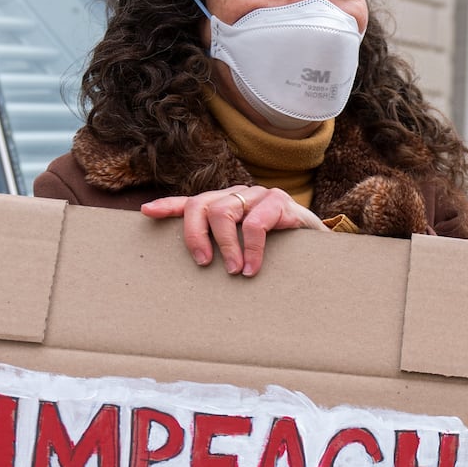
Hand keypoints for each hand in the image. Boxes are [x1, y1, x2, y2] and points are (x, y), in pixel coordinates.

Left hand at [140, 187, 326, 276]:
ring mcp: (259, 195)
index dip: (168, 206)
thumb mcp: (246, 252)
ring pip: (223, 211)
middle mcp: (239, 195)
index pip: (192, 202)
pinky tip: (252, 269)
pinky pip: (255, 223)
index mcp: (227, 205)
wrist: (321, 250)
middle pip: (200, 205)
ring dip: (225, 246)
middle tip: (203, 264)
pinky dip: (251, 249)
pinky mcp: (280, 201)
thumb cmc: (279, 254)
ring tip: (234, 272)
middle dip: (195, 235)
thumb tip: (196, 268)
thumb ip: (224, 252)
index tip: (146, 212)